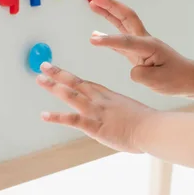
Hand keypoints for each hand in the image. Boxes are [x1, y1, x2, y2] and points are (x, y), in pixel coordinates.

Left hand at [36, 61, 155, 152]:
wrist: (154, 128)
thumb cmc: (150, 124)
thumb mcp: (134, 115)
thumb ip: (123, 116)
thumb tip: (122, 122)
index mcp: (110, 97)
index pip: (87, 85)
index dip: (72, 78)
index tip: (61, 73)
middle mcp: (101, 101)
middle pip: (76, 84)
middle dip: (59, 74)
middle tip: (43, 65)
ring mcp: (97, 112)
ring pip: (71, 95)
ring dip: (54, 87)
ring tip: (39, 79)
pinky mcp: (95, 126)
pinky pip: (72, 120)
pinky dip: (57, 117)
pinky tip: (44, 115)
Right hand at [89, 0, 193, 96]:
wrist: (189, 77)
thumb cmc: (176, 79)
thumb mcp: (158, 81)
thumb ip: (141, 75)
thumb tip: (132, 69)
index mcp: (150, 47)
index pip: (126, 41)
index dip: (109, 40)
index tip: (93, 40)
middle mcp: (145, 41)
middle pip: (126, 17)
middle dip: (110, 6)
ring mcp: (141, 44)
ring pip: (122, 23)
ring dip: (108, 12)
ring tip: (92, 3)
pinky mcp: (138, 52)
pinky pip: (121, 39)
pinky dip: (109, 33)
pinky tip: (96, 33)